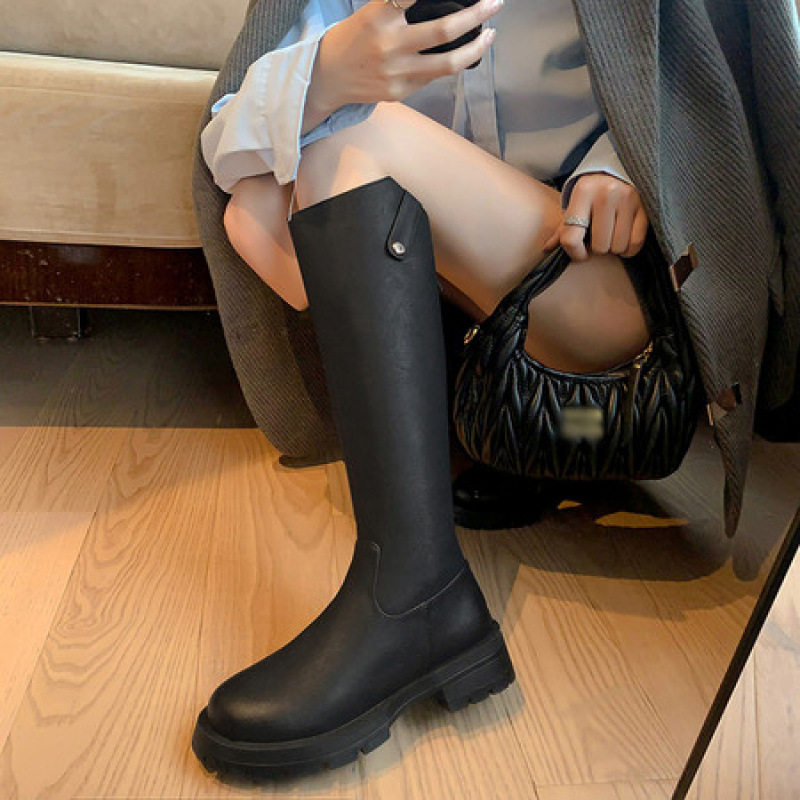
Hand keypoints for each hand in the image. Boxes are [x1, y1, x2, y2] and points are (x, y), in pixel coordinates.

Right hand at [310, 0, 501, 112]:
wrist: (326, 78)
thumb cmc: (352, 39)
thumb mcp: (370, 12)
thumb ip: (400, 6)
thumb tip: (440, 3)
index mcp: (378, 17)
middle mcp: (389, 45)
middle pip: (444, 30)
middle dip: (476, 14)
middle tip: (495, 3)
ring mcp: (397, 73)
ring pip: (448, 64)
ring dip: (475, 48)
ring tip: (490, 35)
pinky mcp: (400, 92)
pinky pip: (433, 77)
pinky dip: (450, 63)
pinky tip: (460, 53)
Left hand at [544, 173, 648, 261]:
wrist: (619, 170)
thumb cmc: (592, 194)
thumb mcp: (575, 205)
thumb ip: (562, 228)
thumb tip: (546, 249)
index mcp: (583, 192)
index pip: (571, 237)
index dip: (575, 253)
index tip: (580, 253)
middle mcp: (605, 193)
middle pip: (598, 246)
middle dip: (597, 248)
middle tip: (598, 238)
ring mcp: (628, 199)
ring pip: (617, 247)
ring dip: (613, 249)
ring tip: (611, 236)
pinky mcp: (645, 206)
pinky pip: (635, 244)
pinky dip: (628, 249)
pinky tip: (624, 240)